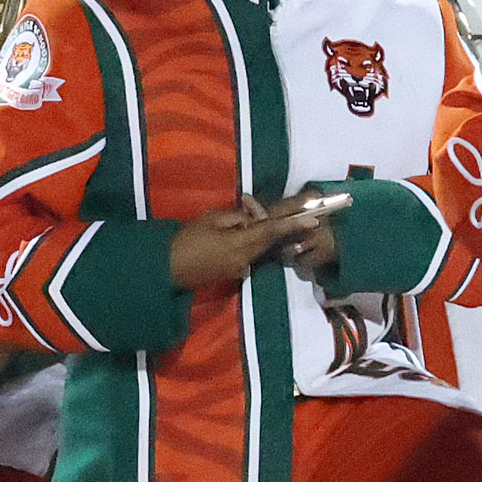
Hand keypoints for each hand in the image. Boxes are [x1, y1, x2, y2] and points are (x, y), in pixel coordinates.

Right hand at [168, 199, 332, 292]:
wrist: (168, 268)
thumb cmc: (186, 240)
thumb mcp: (210, 219)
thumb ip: (236, 216)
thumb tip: (251, 216)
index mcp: (241, 243)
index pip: (272, 231)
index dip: (294, 225)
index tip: (314, 220)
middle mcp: (246, 259)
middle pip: (267, 239)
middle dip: (268, 223)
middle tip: (251, 207)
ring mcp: (240, 268)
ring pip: (257, 246)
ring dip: (254, 232)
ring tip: (234, 220)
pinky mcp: (233, 273)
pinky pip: (246, 253)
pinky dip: (244, 242)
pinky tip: (227, 236)